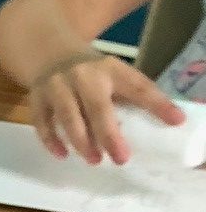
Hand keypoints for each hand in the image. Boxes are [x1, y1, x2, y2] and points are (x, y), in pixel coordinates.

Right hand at [31, 51, 184, 164]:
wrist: (48, 51)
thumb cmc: (89, 71)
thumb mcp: (113, 74)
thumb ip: (133, 95)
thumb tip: (166, 122)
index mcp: (110, 68)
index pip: (137, 86)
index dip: (156, 103)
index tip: (175, 120)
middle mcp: (83, 75)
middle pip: (97, 106)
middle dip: (109, 134)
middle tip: (121, 158)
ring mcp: (57, 85)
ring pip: (68, 115)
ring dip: (81, 140)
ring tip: (94, 160)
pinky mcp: (37, 97)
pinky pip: (42, 121)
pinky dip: (51, 139)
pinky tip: (62, 155)